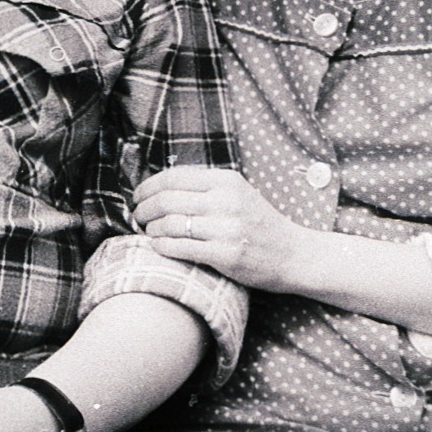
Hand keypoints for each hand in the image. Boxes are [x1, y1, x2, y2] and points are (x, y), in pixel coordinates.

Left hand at [133, 165, 309, 292]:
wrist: (294, 255)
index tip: (138, 197)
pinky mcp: (226, 254)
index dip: (148, 187)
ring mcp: (227, 228)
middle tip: (137, 217)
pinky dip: (162, 246)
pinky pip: (181, 247)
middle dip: (144, 209)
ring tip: (147, 233)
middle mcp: (226, 200)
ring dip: (150, 229)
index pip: (174, 177)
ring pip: (170, 224)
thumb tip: (161, 187)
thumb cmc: (260, 225)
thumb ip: (206, 188)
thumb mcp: (238, 194)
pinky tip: (157, 247)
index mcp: (226, 180)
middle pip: (167, 199)